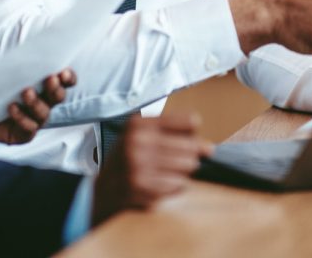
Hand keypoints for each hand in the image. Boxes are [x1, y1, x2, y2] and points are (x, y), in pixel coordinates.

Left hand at [0, 68, 76, 144]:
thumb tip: (24, 58)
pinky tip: (11, 108)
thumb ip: (12, 63)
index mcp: (43, 84)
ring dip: (36, 102)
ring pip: (44, 113)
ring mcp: (34, 119)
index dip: (68, 77)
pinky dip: (22, 118)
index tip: (63, 71)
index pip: (64, 81)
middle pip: (58, 97)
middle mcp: (43, 102)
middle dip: (56, 88)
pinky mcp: (22, 134)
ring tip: (25, 92)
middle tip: (50, 79)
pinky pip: (29, 129)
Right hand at [91, 112, 211, 225]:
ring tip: (168, 172)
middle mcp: (137, 141)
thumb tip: (208, 147)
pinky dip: (175, 186)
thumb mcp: (141, 135)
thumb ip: (173, 133)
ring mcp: (138, 165)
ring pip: (187, 166)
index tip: (189, 139)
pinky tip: (162, 184)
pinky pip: (178, 185)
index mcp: (139, 124)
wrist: (103, 190)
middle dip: (191, 155)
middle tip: (179, 160)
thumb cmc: (129, 159)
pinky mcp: (141, 187)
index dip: (193, 133)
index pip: (189, 121)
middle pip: (191, 146)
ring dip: (183, 171)